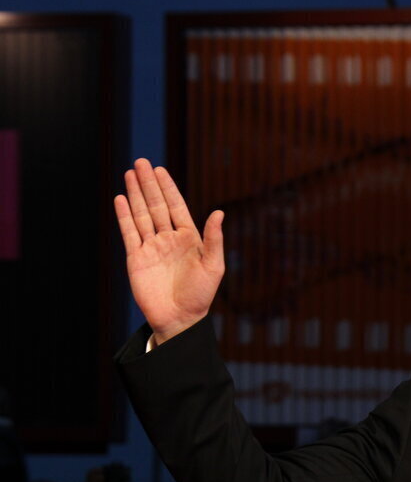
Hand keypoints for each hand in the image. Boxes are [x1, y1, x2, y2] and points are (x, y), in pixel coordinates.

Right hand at [114, 159, 224, 344]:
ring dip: (135, 195)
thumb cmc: (201, 295)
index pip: (176, 206)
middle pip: (157, 205)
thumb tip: (219, 212)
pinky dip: (124, 216)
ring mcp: (152, 247)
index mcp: (189, 238)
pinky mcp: (136, 259)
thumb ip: (214, 239)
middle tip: (140, 162)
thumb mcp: (213, 266)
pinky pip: (129, 233)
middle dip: (148, 185)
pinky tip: (120, 199)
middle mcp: (169, 239)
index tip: (159, 170)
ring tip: (129, 174)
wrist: (180, 319)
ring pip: (141, 215)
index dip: (168, 188)